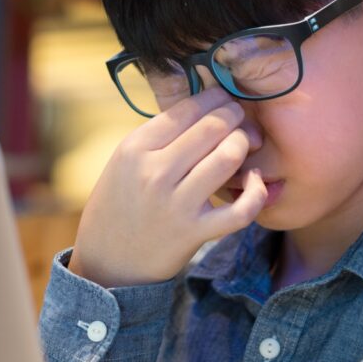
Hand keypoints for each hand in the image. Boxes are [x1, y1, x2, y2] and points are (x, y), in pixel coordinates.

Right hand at [69, 88, 265, 287]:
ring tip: (244, 146)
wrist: (106, 264)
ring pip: (228, 156)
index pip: (187, 108)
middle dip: (235, 116)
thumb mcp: (123, 163)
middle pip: (213, 127)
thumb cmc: (118, 206)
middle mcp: (154, 172)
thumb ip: (158, 136)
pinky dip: (256, 192)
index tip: (224, 100)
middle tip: (240, 119)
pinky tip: (254, 182)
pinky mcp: (194, 233)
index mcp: (135, 148)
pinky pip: (241, 209)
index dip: (215, 98)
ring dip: (244, 145)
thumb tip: (203, 105)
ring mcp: (176, 204)